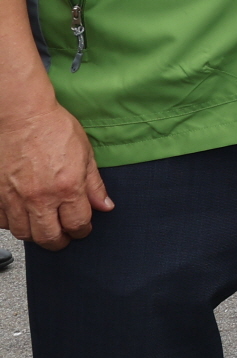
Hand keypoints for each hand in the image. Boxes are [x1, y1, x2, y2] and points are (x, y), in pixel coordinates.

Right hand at [0, 89, 109, 247]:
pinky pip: (2, 221)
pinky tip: (21, 216)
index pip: (78, 224)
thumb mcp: (85, 154)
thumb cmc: (54, 128)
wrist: (21, 115)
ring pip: (23, 233)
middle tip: (63, 238)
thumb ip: (95, 184)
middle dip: (60, 241)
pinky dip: (12, 223)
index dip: (82, 230)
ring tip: (43, 227)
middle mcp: (39, 197)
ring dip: (36, 234)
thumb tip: (106, 206)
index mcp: (67, 187)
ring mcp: (14, 197)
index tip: (82, 229)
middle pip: (49, 236)